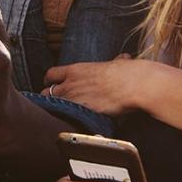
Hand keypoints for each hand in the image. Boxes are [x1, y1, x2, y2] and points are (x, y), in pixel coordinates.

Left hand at [45, 55, 160, 117]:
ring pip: (53, 107)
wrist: (133, 84)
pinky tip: (73, 123)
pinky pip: (67, 118)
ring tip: (63, 115)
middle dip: (50, 98)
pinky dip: (68, 121)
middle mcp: (70, 84)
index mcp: (76, 70)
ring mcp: (74, 100)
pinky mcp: (82, 113)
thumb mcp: (117, 63)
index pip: (51, 74)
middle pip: (47, 93)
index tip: (53, 84)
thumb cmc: (128, 73)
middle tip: (56, 103)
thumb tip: (123, 58)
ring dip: (57, 111)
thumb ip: (115, 62)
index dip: (50, 80)